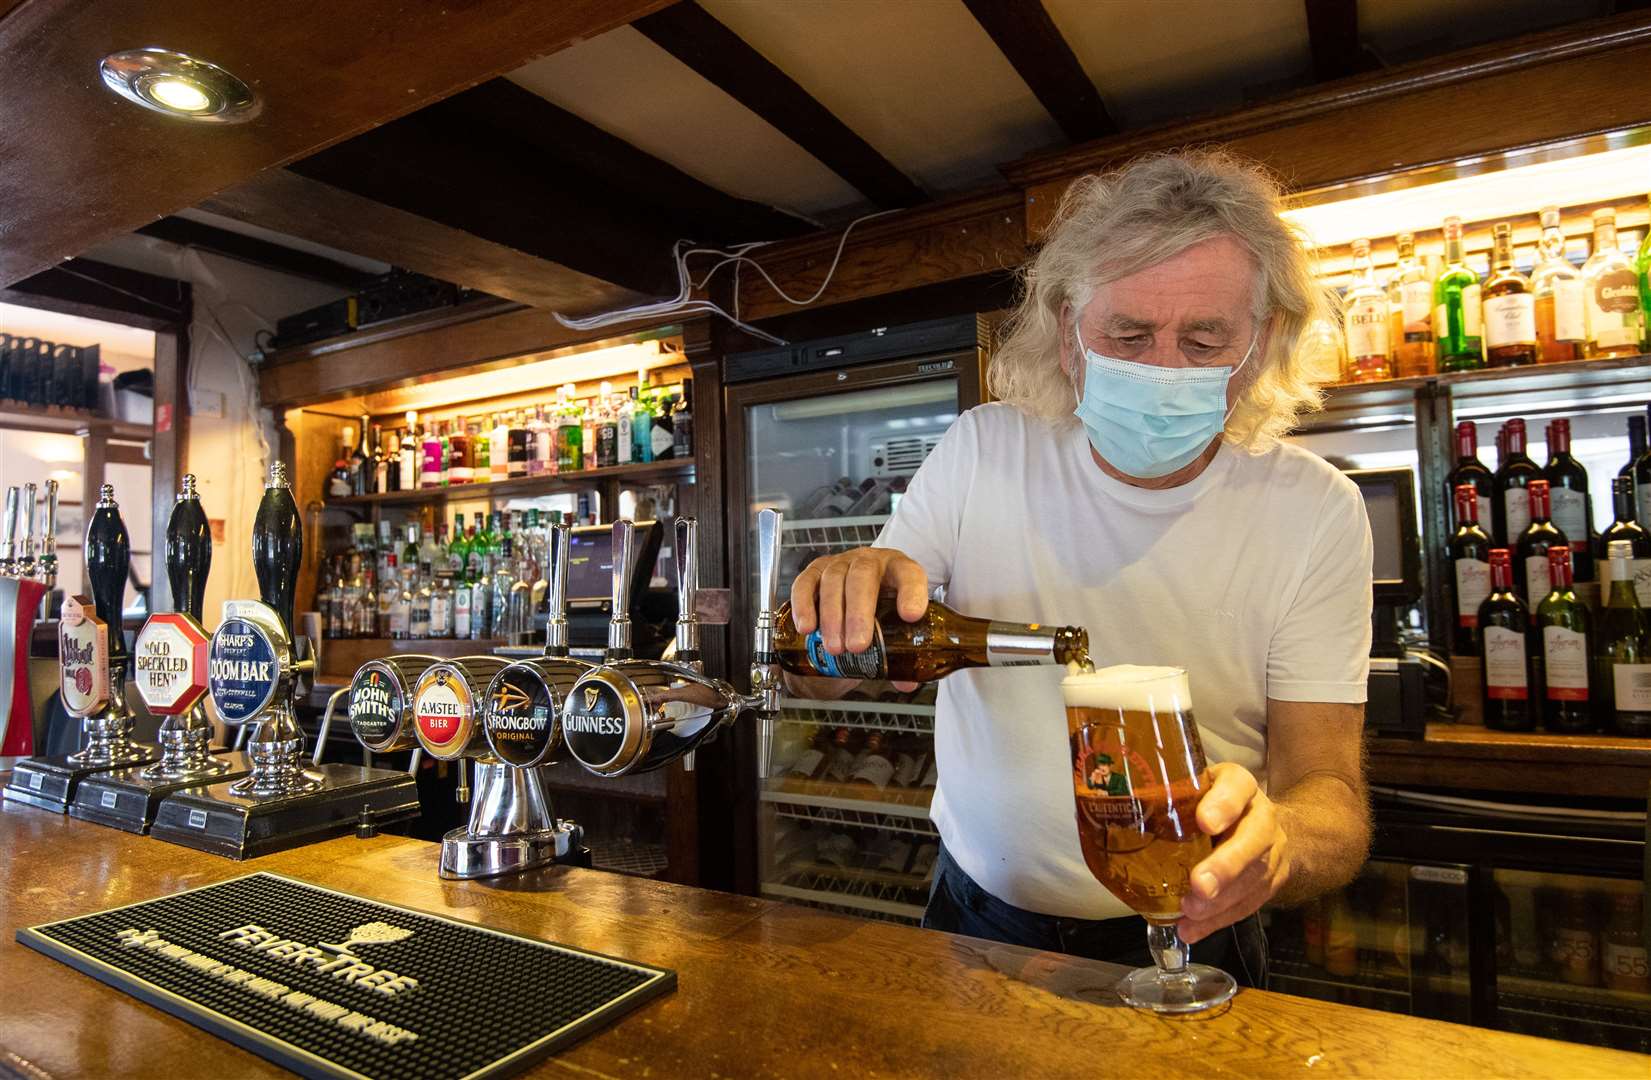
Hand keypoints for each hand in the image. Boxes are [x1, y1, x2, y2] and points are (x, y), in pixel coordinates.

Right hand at [789, 547, 926, 685]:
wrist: (856, 590)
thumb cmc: (881, 605)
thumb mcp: (896, 622)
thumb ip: (902, 652)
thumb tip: (906, 682)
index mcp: (899, 570)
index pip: (909, 574)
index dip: (911, 593)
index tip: (911, 616)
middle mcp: (869, 562)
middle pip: (863, 577)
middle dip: (859, 614)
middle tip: (857, 646)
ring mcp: (840, 563)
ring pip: (833, 581)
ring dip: (832, 616)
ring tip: (834, 648)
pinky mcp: (815, 571)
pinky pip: (805, 583)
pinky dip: (803, 605)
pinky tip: (806, 628)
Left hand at [1178, 762, 1290, 943]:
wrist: (1265, 824)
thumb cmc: (1216, 802)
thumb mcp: (1198, 784)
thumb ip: (1169, 791)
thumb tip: (1119, 805)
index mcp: (1239, 785)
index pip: (1237, 787)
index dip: (1223, 805)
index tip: (1204, 822)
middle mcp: (1261, 818)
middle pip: (1252, 842)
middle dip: (1225, 867)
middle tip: (1199, 885)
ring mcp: (1270, 853)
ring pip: (1252, 880)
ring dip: (1220, 901)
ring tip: (1191, 912)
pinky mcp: (1268, 885)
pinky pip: (1247, 905)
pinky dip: (1217, 921)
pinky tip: (1192, 928)